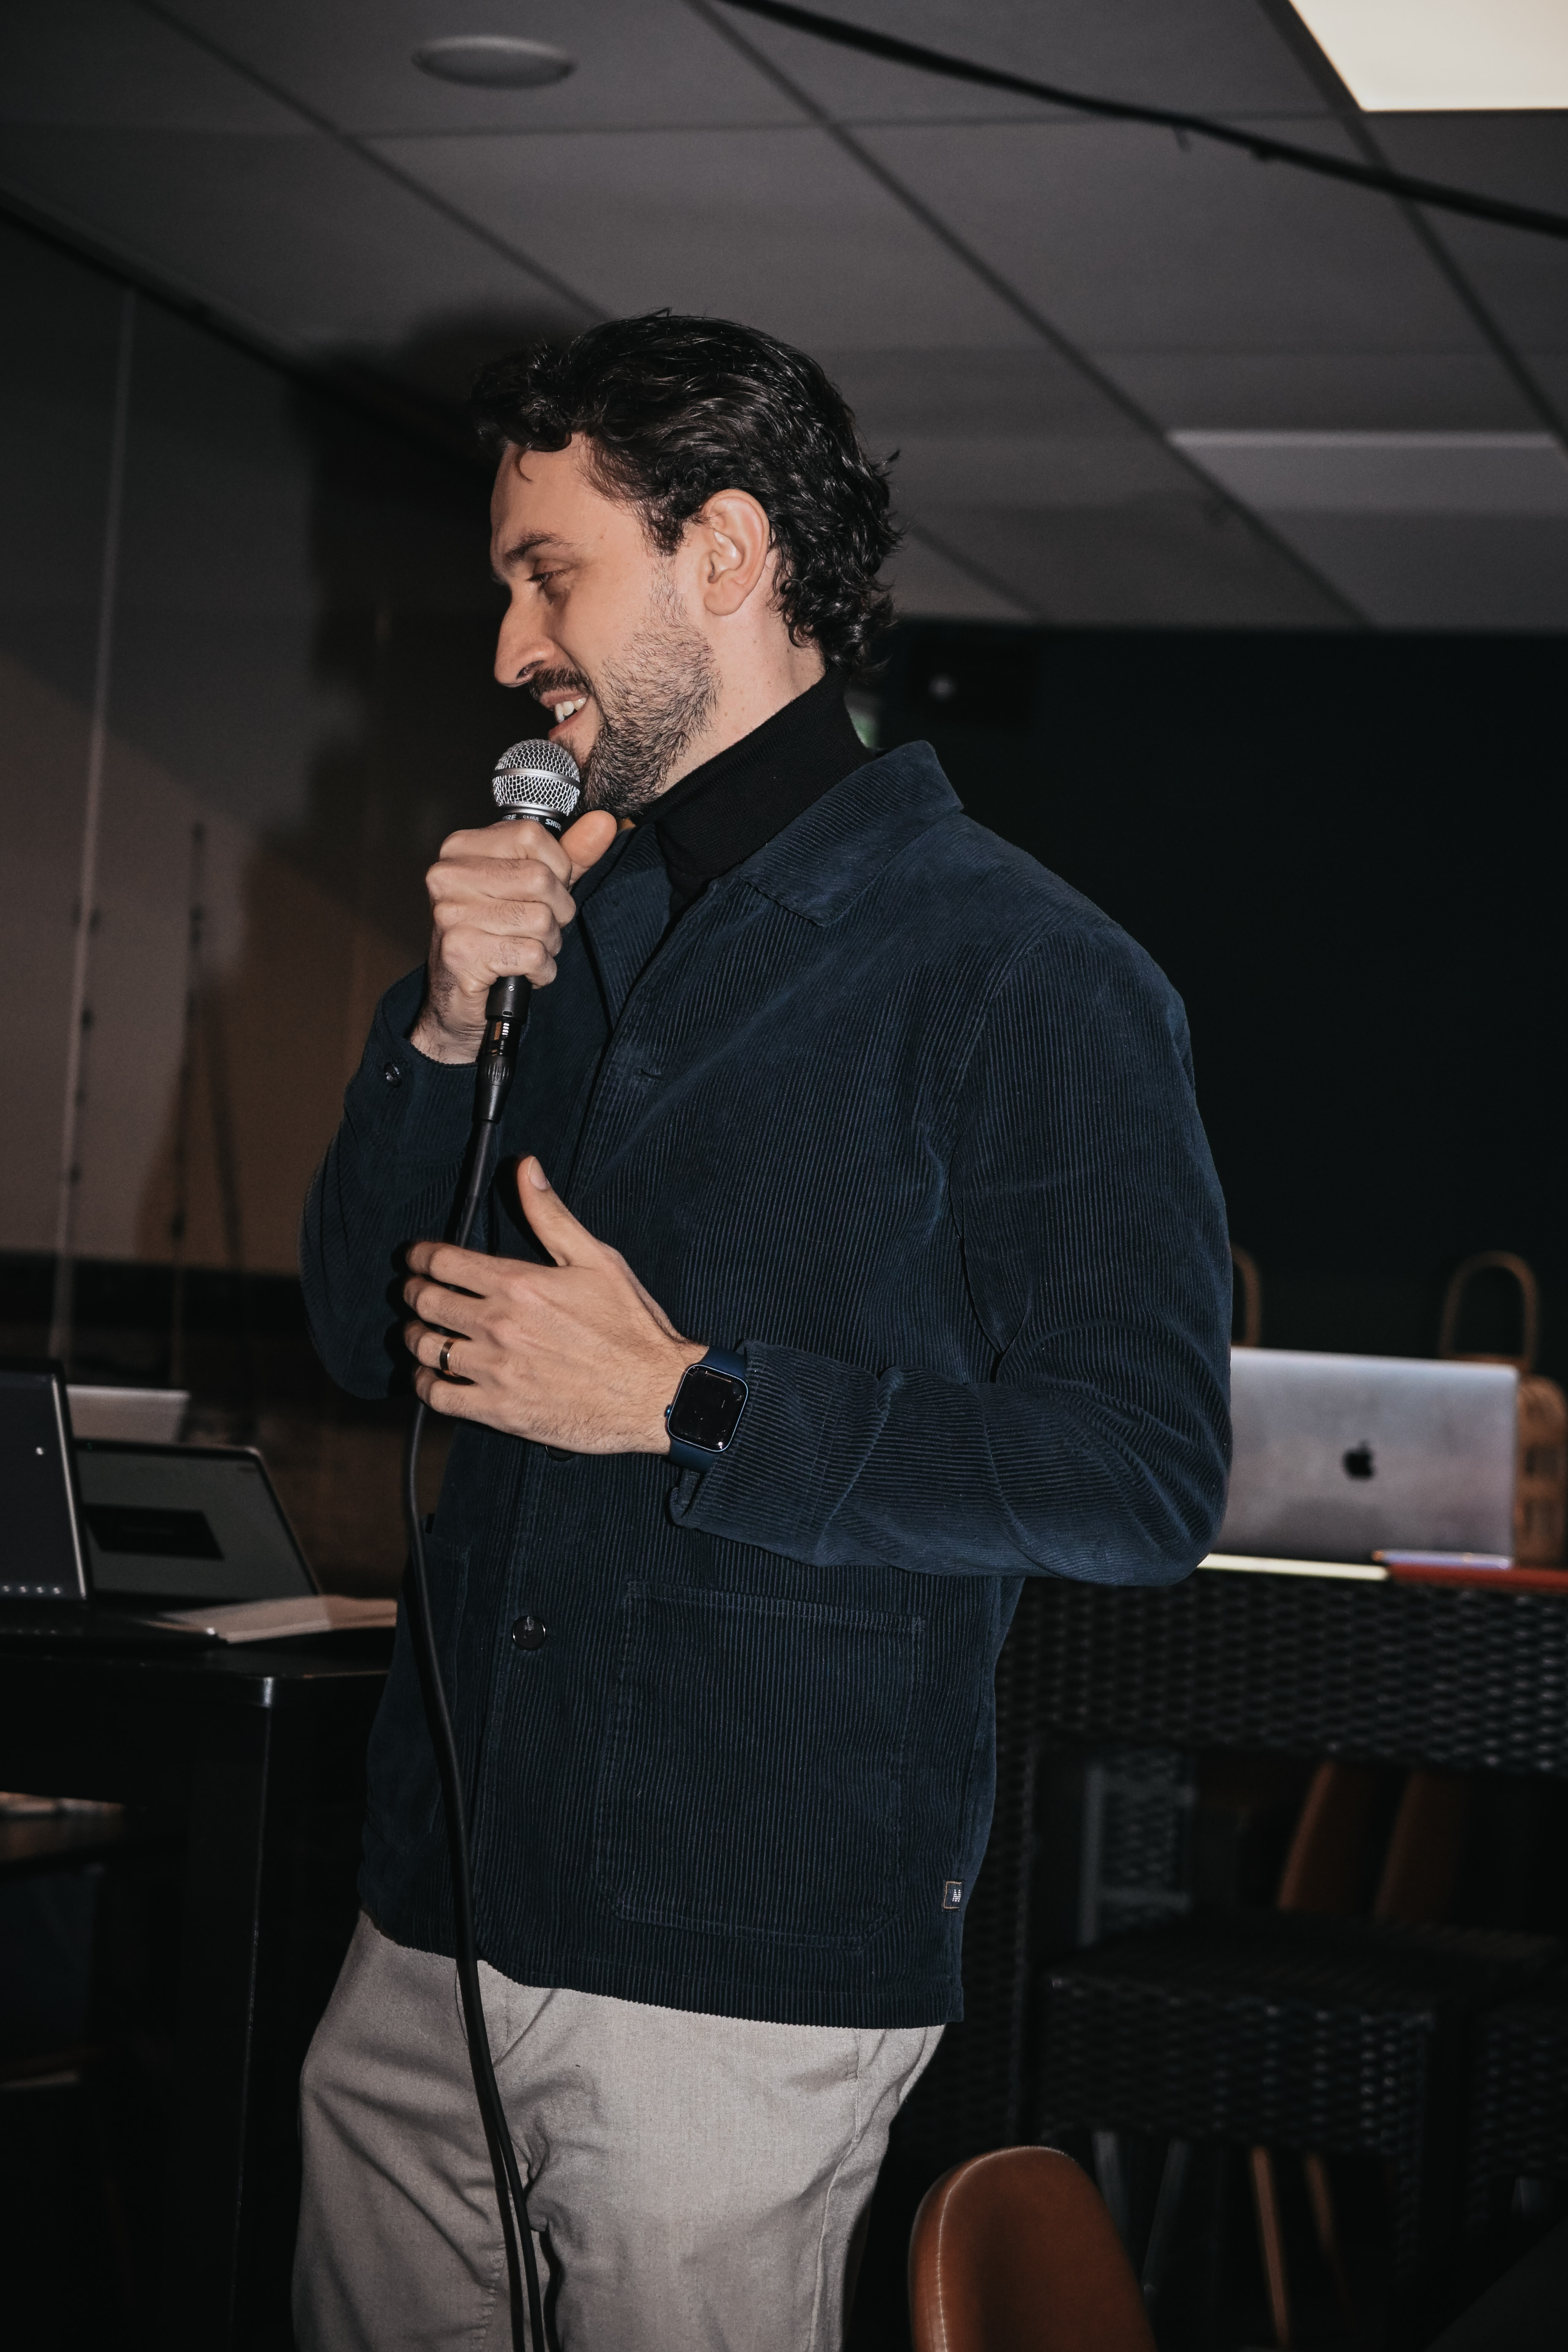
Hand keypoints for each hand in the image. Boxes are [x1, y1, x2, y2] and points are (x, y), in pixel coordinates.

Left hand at [402, 1158, 705, 1451]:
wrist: (655, 1393)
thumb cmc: (631, 1328)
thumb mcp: (598, 1260)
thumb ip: (551, 1215)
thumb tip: (526, 1170)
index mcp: (520, 1284)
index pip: (443, 1262)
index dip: (420, 1256)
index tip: (415, 1258)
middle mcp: (501, 1325)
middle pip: (426, 1302)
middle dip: (411, 1292)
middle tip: (411, 1291)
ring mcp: (496, 1370)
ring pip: (426, 1348)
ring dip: (414, 1335)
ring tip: (418, 1330)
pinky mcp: (499, 1410)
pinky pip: (439, 1396)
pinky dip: (425, 1383)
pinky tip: (430, 1375)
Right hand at [409, 806, 617, 1063]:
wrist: (457, 999)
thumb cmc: (497, 937)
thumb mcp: (534, 889)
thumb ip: (570, 854)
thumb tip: (603, 822)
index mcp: (461, 848)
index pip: (532, 836)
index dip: (557, 869)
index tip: (543, 892)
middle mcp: (448, 876)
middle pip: (540, 879)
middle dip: (555, 912)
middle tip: (535, 929)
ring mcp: (450, 914)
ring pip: (540, 920)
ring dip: (548, 945)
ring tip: (525, 950)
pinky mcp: (461, 952)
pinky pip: (532, 954)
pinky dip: (540, 970)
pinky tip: (521, 971)